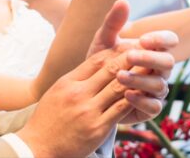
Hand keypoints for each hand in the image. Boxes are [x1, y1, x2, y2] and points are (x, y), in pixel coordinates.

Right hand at [17, 1, 176, 156]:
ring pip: (117, 87)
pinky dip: (133, 99)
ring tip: (150, 68)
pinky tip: (144, 94)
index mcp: (68, 81)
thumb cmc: (48, 118)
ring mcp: (88, 110)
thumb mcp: (58, 91)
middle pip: (109, 70)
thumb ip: (76, 78)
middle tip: (146, 50)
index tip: (130, 44)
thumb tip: (94, 65)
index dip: (115, 51)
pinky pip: (120, 110)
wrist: (38, 146)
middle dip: (130, 59)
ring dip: (136, 77)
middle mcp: (78, 93)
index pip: (96, 60)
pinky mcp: (97, 127)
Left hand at [88, 0, 177, 124]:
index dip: (162, 40)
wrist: (90, 89)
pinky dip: (141, 100)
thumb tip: (123, 1)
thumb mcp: (104, 40)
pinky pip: (154, 106)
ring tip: (119, 76)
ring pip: (160, 85)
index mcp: (153, 50)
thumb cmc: (102, 61)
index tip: (144, 39)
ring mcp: (156, 90)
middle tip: (129, 56)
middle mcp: (159, 70)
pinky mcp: (149, 108)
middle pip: (168, 62)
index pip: (169, 40)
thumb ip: (113, 22)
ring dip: (140, 79)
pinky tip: (125, 94)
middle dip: (150, 58)